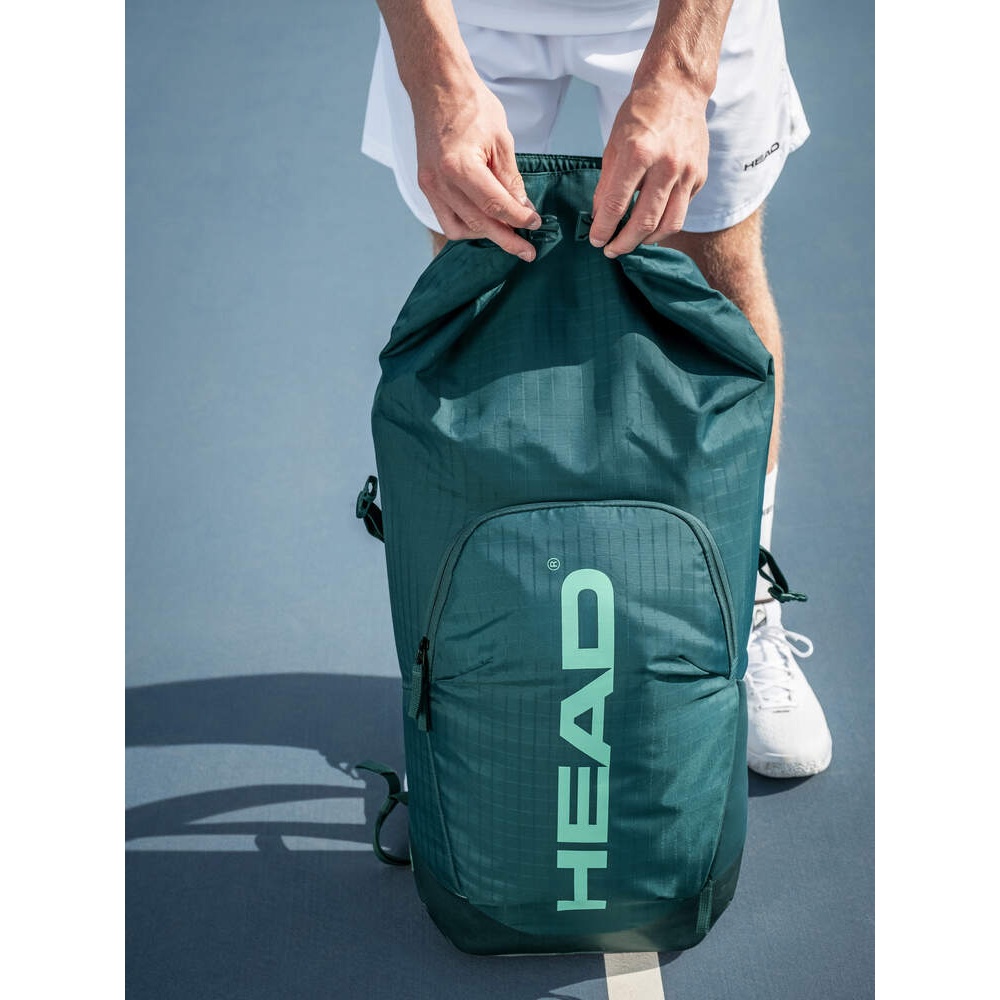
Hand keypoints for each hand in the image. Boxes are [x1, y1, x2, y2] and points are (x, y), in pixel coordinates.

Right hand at [412, 75, 542, 259]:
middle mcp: (440, 181)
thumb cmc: (470, 104)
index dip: (518, 219)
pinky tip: (484, 223)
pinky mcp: (426, 185)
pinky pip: (445, 218)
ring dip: (485, 235)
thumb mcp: (501, 139)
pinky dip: (465, 226)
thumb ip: (510, 179)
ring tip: (507, 235)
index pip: (495, 205)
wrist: (437, 86)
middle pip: (478, 223)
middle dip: (506, 239)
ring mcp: (429, 185)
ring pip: (459, 228)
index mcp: (460, 166)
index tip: (535, 224)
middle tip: (528, 251)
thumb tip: (521, 208)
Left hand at [590, 79, 709, 256]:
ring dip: (647, 240)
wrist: (677, 89)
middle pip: (645, 222)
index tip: (596, 240)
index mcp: (639, 153)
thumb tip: (600, 217)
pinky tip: (651, 222)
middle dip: (625, 243)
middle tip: (612, 250)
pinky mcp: (700, 176)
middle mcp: (666, 164)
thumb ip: (607, 183)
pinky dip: (665, 222)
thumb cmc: (641, 114)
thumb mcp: (614, 145)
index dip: (604, 228)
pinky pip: (681, 210)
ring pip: (669, 224)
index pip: (617, 205)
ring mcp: (687, 171)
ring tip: (633, 242)